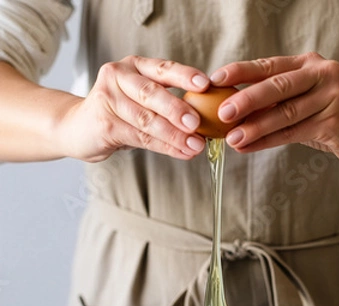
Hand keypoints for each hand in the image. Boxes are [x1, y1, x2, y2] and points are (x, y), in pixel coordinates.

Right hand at [58, 56, 209, 161]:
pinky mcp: (105, 123)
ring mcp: (109, 98)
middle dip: (178, 109)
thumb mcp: (141, 101)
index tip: (205, 84)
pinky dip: (164, 147)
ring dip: (175, 135)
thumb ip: (167, 105)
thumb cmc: (117, 114)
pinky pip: (140, 137)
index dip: (184, 75)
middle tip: (198, 123)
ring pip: (148, 119)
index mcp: (134, 66)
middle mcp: (119, 76)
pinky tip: (181, 152)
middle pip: (153, 94)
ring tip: (196, 145)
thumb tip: (205, 122)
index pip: (163, 68)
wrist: (77, 128)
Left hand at [210, 53, 338, 162]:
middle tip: (222, 113)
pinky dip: (269, 141)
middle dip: (247, 100)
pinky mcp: (336, 120)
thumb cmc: (326, 114)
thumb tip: (230, 113)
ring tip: (233, 138)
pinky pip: (295, 133)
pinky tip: (249, 146)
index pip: (269, 66)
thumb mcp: (301, 99)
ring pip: (286, 113)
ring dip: (256, 127)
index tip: (215, 79)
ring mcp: (331, 96)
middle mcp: (321, 74)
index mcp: (307, 64)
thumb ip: (273, 101)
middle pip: (278, 87)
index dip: (241, 71)